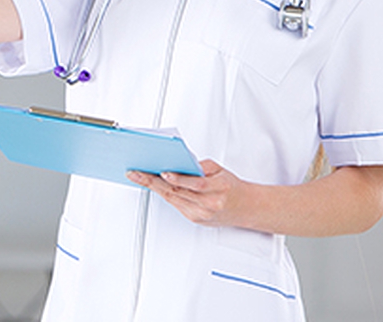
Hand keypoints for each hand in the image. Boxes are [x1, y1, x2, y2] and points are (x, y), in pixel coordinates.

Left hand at [127, 160, 245, 227]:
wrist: (246, 208)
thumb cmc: (232, 187)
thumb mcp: (220, 170)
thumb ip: (201, 166)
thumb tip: (180, 161)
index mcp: (218, 188)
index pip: (195, 183)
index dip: (177, 178)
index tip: (163, 172)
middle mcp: (209, 204)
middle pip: (177, 192)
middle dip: (154, 181)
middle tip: (136, 173)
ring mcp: (201, 214)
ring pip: (172, 199)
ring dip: (154, 188)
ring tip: (139, 177)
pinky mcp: (195, 219)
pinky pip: (176, 205)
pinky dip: (164, 194)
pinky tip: (153, 186)